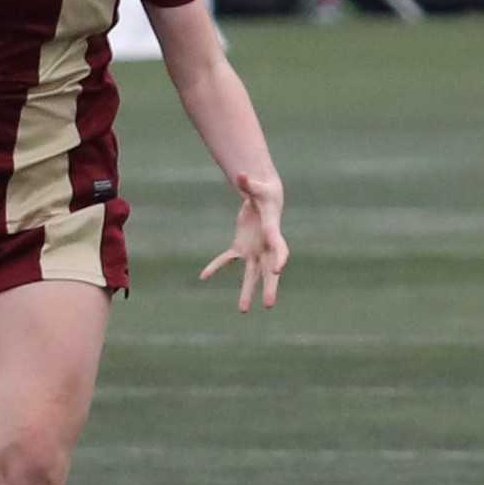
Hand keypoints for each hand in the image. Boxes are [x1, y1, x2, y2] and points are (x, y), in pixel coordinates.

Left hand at [200, 172, 286, 311]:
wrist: (263, 198)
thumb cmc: (263, 192)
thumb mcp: (257, 187)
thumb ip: (249, 183)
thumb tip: (241, 174)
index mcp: (273, 232)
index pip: (280, 248)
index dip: (280, 259)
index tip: (279, 270)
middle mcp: (266, 246)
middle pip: (269, 270)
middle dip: (270, 287)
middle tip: (270, 304)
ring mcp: (254, 250)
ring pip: (251, 274)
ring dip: (247, 291)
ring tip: (243, 310)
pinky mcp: (241, 248)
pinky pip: (228, 260)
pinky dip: (216, 266)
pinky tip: (203, 276)